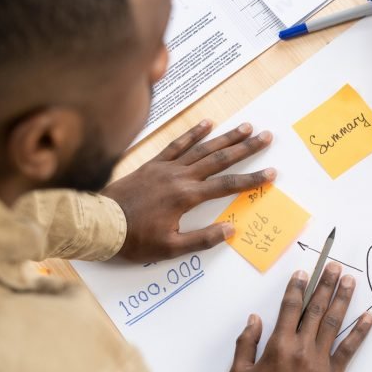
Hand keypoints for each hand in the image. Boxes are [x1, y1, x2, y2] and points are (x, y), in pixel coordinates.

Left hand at [103, 119, 273, 262]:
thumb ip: (202, 239)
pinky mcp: (153, 164)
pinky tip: (207, 123)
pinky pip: (176, 145)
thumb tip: (230, 229)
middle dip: (245, 148)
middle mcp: (180, 176)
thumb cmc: (134, 239)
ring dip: (225, 137)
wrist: (100, 223)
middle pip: (219, 159)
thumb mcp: (170, 248)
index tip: (271, 172)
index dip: (251, 179)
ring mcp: (166, 168)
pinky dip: (192, 133)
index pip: (227, 185)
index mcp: (186, 197)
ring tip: (245, 126)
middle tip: (266, 136)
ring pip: (202, 148)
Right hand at [229, 264, 371, 371]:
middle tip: (334, 267)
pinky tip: (369, 318)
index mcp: (278, 346)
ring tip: (350, 281)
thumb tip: (254, 319)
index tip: (304, 273)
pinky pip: (349, 350)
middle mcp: (302, 349)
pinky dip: (359, 333)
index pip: (290, 308)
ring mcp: (320, 363)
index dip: (297, 288)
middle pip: (315, 310)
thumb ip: (246, 344)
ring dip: (342, 300)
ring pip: (333, 324)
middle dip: (325, 285)